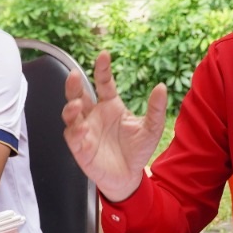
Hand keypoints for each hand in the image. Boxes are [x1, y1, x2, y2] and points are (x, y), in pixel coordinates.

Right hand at [62, 51, 167, 201]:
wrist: (130, 177)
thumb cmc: (138, 150)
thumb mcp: (151, 129)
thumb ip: (156, 109)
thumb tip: (161, 87)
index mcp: (110, 105)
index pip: (103, 83)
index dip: (102, 69)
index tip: (104, 55)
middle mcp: (94, 115)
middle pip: (78, 94)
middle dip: (74, 85)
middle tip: (74, 75)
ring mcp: (85, 130)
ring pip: (70, 114)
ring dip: (70, 108)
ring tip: (77, 105)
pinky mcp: (80, 148)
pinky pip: (73, 137)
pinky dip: (75, 132)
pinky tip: (81, 129)